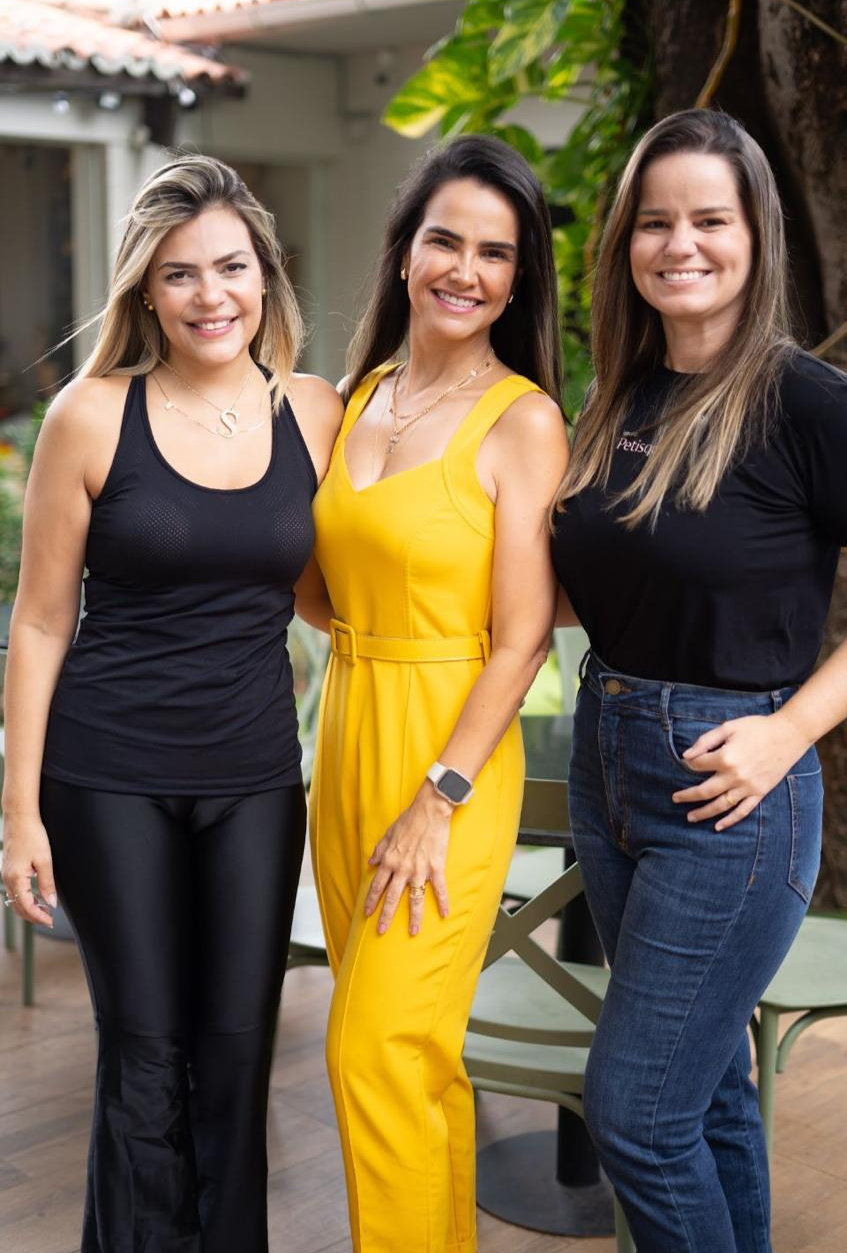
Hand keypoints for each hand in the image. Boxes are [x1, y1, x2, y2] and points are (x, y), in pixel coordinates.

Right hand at [2, 814, 56, 925]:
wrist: (20, 818)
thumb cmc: (32, 835)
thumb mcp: (44, 860)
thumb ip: (47, 883)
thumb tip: (51, 903)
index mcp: (16, 878)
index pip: (26, 907)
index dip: (38, 917)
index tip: (51, 921)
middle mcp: (7, 879)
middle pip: (18, 907)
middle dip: (33, 916)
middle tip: (50, 919)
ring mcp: (6, 875)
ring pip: (15, 900)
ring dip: (29, 908)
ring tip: (45, 910)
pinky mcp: (8, 870)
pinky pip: (14, 891)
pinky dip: (24, 898)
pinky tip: (36, 896)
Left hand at [364, 784, 452, 935]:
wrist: (429, 811)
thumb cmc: (409, 820)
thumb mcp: (388, 834)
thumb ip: (379, 850)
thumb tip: (371, 863)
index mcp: (390, 861)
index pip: (377, 886)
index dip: (372, 901)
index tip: (367, 913)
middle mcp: (403, 869)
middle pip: (392, 897)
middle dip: (386, 916)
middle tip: (381, 931)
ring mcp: (420, 870)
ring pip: (415, 899)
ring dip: (414, 917)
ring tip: (413, 931)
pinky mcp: (436, 868)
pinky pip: (440, 889)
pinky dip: (443, 902)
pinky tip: (445, 914)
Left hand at [672, 711, 811, 829]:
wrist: (789, 735)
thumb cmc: (757, 727)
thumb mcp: (728, 727)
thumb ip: (706, 741)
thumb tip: (686, 756)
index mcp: (725, 758)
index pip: (698, 766)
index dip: (689, 764)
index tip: (686, 764)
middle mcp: (735, 776)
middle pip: (704, 791)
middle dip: (687, 796)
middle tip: (675, 799)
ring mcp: (748, 787)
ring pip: (721, 805)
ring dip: (703, 813)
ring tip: (690, 817)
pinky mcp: (759, 792)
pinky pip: (742, 811)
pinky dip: (730, 821)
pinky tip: (718, 826)